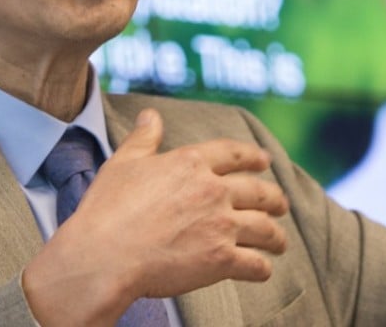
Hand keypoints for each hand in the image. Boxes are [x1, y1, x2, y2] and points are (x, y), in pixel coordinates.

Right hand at [22, 108, 288, 325]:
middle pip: (257, 191)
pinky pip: (255, 263)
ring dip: (276, 235)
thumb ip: (143, 138)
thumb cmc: (107, 210)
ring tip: (280, 242)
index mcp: (191, 163)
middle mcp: (213, 190)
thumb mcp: (123, 163)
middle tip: (281, 204)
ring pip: (264, 228)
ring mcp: (221, 225)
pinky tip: (263, 269)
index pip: (232, 154)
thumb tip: (151, 116)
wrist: (104, 256)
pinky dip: (263, 268)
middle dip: (274, 198)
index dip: (252, 157)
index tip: (264, 161)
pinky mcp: (221, 260)